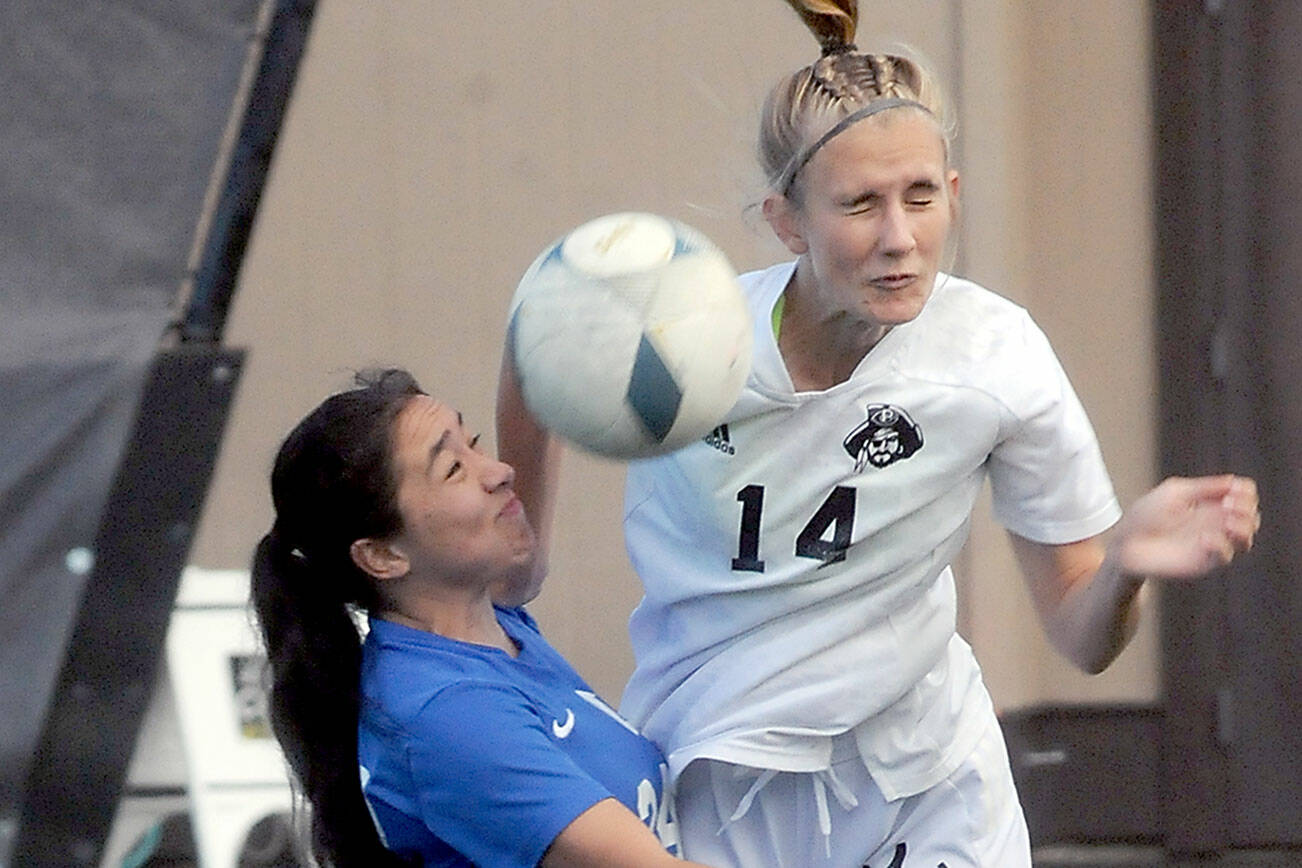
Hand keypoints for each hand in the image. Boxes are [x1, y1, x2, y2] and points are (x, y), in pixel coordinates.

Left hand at [1113, 475, 1259, 578]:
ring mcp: (1212, 542)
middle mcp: (1216, 522)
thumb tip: (1235, 481)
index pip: (1244, 495)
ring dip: (1243, 527)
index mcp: (1210, 502)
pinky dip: (1220, 545)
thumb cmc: (1147, 514)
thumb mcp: (1175, 492)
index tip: (1232, 490)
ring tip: (1227, 521)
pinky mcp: (1204, 561)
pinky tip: (1204, 538)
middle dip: (1247, 508)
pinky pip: (1225, 556)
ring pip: (1246, 538)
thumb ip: (1205, 487)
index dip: (1245, 491)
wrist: (1127, 542)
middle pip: (1251, 516)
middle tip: (1229, 504)